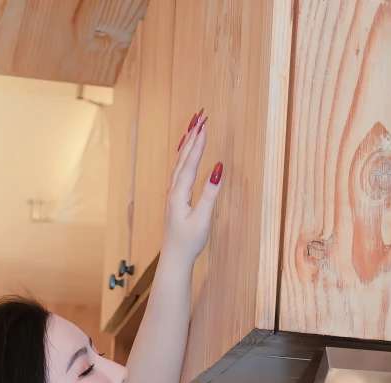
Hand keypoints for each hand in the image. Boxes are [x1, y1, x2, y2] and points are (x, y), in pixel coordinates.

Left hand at [162, 110, 223, 264]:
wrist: (175, 259)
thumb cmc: (189, 242)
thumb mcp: (202, 219)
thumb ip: (210, 194)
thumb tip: (218, 170)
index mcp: (179, 194)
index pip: (190, 163)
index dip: (199, 144)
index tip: (205, 125)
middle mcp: (173, 190)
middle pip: (183, 157)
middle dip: (192, 136)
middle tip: (200, 116)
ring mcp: (173, 194)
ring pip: (179, 162)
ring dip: (187, 143)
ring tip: (194, 126)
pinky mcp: (175, 198)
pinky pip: (179, 170)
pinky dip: (184, 156)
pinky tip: (186, 152)